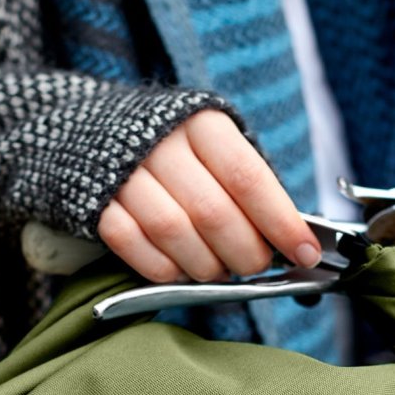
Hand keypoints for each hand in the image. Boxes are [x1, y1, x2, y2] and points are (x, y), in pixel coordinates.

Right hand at [97, 109, 322, 282]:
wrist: (89, 129)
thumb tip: (296, 238)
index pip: (248, 178)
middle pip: (213, 212)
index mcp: (203, 124)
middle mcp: (161, 143)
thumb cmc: (177, 151)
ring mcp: (123, 173)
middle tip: (254, 265)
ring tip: (218, 269)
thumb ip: (253, 188)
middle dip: (244, 252)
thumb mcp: (219, 149)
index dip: (281, 222)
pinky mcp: (95, 201)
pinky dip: (162, 268)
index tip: (305, 252)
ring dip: (205, 265)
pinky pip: (132, 244)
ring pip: (173, 232)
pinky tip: (179, 270)